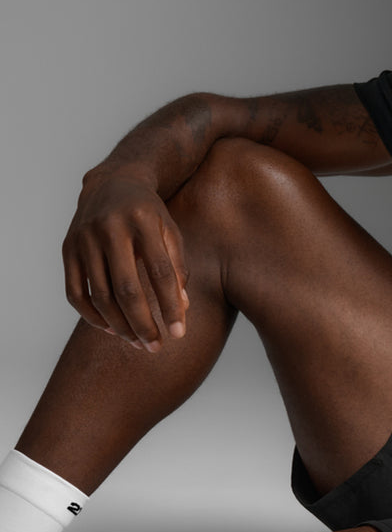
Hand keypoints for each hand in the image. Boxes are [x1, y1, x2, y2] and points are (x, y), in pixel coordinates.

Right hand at [62, 169, 188, 350]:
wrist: (111, 184)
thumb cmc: (149, 214)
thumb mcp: (170, 232)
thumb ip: (178, 268)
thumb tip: (183, 310)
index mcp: (144, 222)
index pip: (161, 273)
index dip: (170, 307)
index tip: (179, 334)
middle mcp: (111, 229)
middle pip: (127, 289)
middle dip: (143, 324)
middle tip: (155, 347)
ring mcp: (84, 239)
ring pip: (100, 295)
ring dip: (119, 325)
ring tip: (136, 341)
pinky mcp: (67, 249)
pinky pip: (75, 293)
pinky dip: (91, 316)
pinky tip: (111, 329)